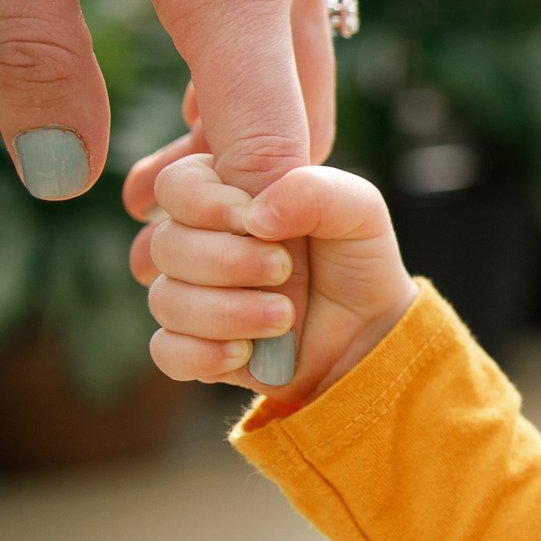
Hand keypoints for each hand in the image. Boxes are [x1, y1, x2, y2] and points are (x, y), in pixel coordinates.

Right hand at [137, 155, 415, 410]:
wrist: (373, 330)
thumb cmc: (358, 258)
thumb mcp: (358, 211)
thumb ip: (314, 192)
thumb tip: (255, 215)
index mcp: (228, 198)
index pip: (177, 186)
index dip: (204, 203)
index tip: (254, 222)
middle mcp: (200, 244)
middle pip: (168, 245)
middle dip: (227, 261)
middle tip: (284, 269)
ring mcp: (194, 297)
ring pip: (166, 300)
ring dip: (226, 311)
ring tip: (284, 317)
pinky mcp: (198, 346)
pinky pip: (168, 352)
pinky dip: (204, 354)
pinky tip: (245, 353)